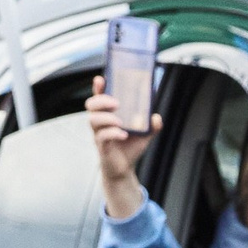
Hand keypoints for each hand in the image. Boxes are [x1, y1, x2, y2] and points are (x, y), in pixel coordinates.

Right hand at [85, 75, 158, 221]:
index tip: (101, 79)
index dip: (98, 87)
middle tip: (117, 103)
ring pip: (93, 120)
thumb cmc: (130, 147)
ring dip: (107, 118)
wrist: (124, 169)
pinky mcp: (101, 146)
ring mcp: (99, 134)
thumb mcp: (145, 133)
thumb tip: (156, 117)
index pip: (99, 96)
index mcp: (108, 114)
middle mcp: (100, 122)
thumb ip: (152, 124)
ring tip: (120, 121)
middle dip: (102, 100)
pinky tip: (123, 135)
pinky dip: (112, 133)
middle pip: (91, 105)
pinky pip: (101, 136)